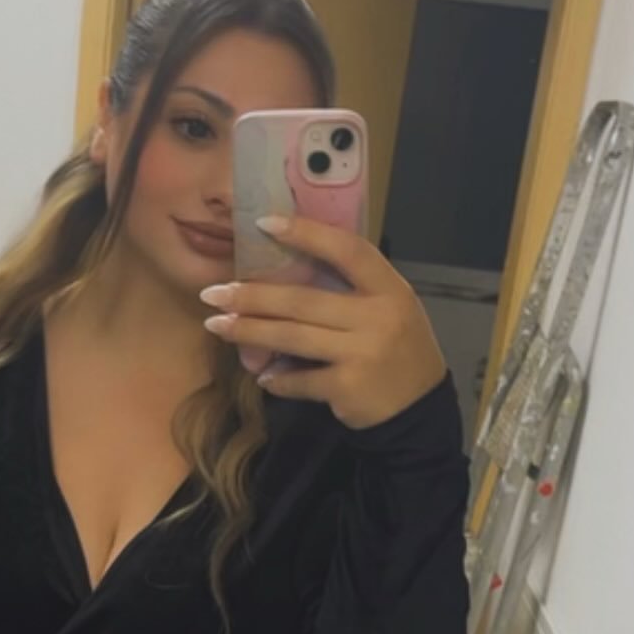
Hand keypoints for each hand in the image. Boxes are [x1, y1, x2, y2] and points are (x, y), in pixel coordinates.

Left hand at [201, 215, 446, 428]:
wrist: (419, 410)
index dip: (307, 234)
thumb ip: (350, 291)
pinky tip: (263, 376)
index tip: (264, 223)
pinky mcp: (347, 388)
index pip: (347, 250)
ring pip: (292, 337)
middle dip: (251, 296)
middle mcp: (378, 317)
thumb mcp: (388, 309)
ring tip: (217, 326)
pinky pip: (299, 379)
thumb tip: (283, 273)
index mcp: (389, 288)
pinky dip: (277, 378)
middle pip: (302, 300)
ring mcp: (363, 353)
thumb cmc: (395, 350)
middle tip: (213, 293)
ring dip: (249, 332)